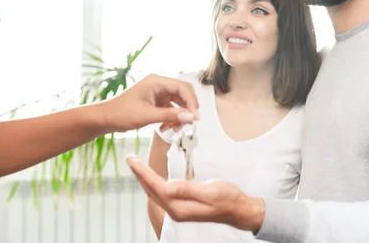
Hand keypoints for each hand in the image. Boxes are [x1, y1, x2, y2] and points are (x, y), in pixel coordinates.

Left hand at [101, 74, 199, 131]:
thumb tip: (190, 117)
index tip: (195, 117)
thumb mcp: (147, 115)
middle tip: (190, 123)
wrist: (105, 118)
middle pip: (183, 93)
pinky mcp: (156, 102)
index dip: (191, 102)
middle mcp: (159, 85)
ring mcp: (158, 93)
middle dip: (188, 109)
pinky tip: (166, 128)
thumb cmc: (121, 113)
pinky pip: (171, 109)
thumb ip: (170, 116)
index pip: (182, 87)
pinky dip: (172, 118)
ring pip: (178, 102)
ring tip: (176, 128)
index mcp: (156, 81)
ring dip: (180, 116)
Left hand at [126, 156, 264, 231]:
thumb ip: (188, 189)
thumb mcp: (210, 192)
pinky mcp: (183, 205)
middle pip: (152, 190)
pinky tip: (154, 176)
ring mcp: (179, 209)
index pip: (156, 187)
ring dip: (145, 178)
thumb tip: (167, 186)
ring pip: (156, 192)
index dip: (143, 172)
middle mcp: (176, 210)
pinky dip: (155, 181)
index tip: (132, 160)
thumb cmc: (228, 199)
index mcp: (180, 207)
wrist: (239, 210)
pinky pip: (163, 192)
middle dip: (139, 174)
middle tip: (130, 159)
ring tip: (137, 166)